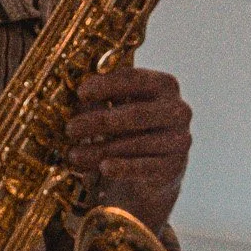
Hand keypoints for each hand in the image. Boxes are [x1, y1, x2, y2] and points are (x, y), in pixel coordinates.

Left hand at [65, 66, 191, 232]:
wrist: (153, 170)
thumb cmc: (131, 129)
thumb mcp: (118, 109)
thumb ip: (103, 101)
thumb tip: (79, 100)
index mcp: (165, 86)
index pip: (135, 79)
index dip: (106, 85)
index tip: (80, 93)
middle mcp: (178, 110)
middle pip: (135, 114)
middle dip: (98, 121)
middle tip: (70, 129)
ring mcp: (179, 139)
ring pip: (136, 144)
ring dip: (100, 150)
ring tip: (74, 155)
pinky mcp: (174, 166)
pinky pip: (144, 167)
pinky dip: (122, 168)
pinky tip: (103, 168)